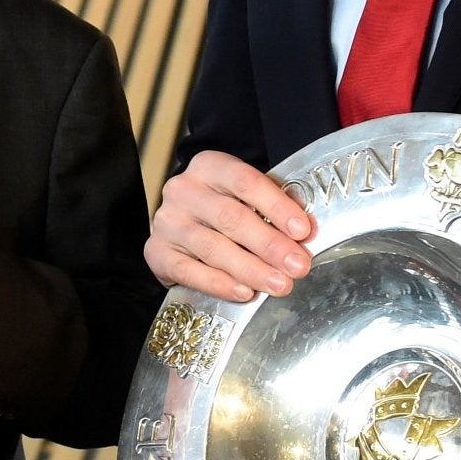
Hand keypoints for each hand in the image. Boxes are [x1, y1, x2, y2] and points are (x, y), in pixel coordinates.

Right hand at [145, 150, 312, 300]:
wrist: (182, 225)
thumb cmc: (223, 210)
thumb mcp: (246, 197)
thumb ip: (271, 209)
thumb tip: (304, 236)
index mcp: (209, 166)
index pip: (246, 182)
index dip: (277, 207)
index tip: (303, 231)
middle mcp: (184, 190)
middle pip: (230, 217)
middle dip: (269, 245)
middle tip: (297, 265)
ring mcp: (167, 221)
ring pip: (212, 247)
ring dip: (251, 269)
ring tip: (279, 284)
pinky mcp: (156, 252)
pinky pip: (189, 271)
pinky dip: (219, 283)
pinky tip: (244, 292)